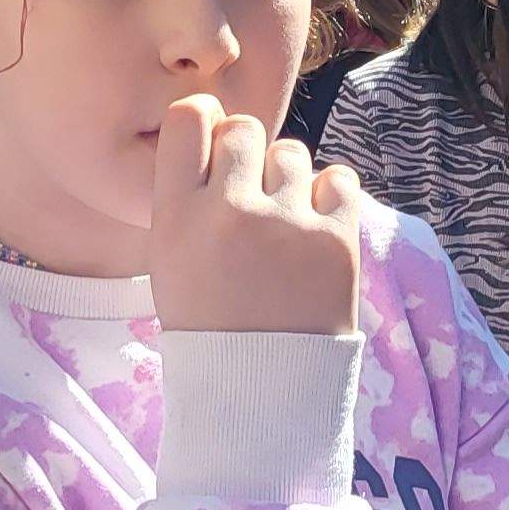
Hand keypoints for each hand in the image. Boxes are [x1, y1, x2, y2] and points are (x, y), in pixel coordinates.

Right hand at [146, 95, 364, 334]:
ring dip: (289, 182)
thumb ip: (187, 196)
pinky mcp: (335, 241)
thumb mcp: (169, 259)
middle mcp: (227, 212)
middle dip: (249, 154)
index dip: (205, 119)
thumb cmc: (210, 321)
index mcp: (175, 218)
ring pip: (291, 154)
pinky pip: (338, 179)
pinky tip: (316, 228)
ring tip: (284, 228)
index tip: (215, 140)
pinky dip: (331, 198)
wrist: (260, 391)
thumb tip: (221, 130)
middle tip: (253, 196)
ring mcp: (284, 225)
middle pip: (244, 129)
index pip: (187, 118)